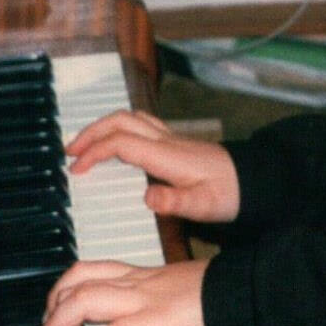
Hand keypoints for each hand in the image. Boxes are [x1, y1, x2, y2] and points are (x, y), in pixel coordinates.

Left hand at [29, 258, 211, 325]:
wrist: (252, 291)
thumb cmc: (229, 293)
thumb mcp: (190, 289)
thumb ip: (168, 298)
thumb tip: (159, 317)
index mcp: (148, 273)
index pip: (95, 269)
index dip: (66, 287)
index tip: (55, 309)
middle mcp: (140, 282)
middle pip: (79, 280)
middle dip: (52, 305)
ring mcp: (145, 301)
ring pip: (83, 300)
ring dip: (55, 325)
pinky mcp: (154, 324)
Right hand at [66, 109, 239, 222]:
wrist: (255, 182)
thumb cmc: (230, 195)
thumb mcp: (204, 206)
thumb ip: (175, 203)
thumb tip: (147, 197)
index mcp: (167, 156)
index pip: (121, 143)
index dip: (94, 152)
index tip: (76, 170)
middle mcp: (167, 142)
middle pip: (121, 121)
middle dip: (90, 132)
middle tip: (69, 152)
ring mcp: (172, 139)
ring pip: (131, 118)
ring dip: (104, 127)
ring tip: (84, 146)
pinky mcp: (176, 144)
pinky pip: (141, 125)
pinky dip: (120, 130)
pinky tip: (116, 147)